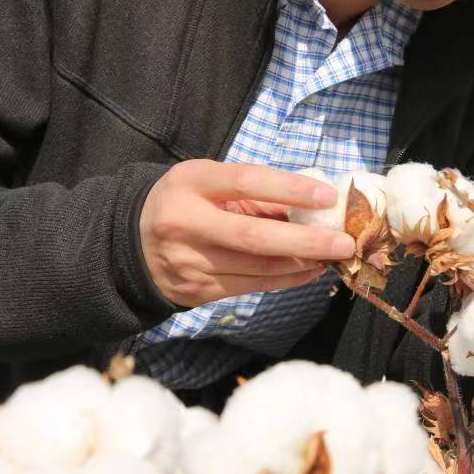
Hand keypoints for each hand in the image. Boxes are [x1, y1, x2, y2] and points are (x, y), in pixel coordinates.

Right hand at [140, 160, 354, 307]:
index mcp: (191, 182)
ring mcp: (189, 261)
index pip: (247, 182)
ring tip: (331, 256)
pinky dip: (285, 279)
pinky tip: (307, 271)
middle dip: (306, 242)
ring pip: (257, 269)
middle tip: (343, 242)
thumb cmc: (185, 201)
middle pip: (254, 237)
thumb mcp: (209, 182)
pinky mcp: (196, 291)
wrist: (131, 242)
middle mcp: (186, 222)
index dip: (290, 189)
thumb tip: (314, 203)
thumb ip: (255, 192)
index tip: (327, 196)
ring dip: (302, 264)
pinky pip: (251, 287)